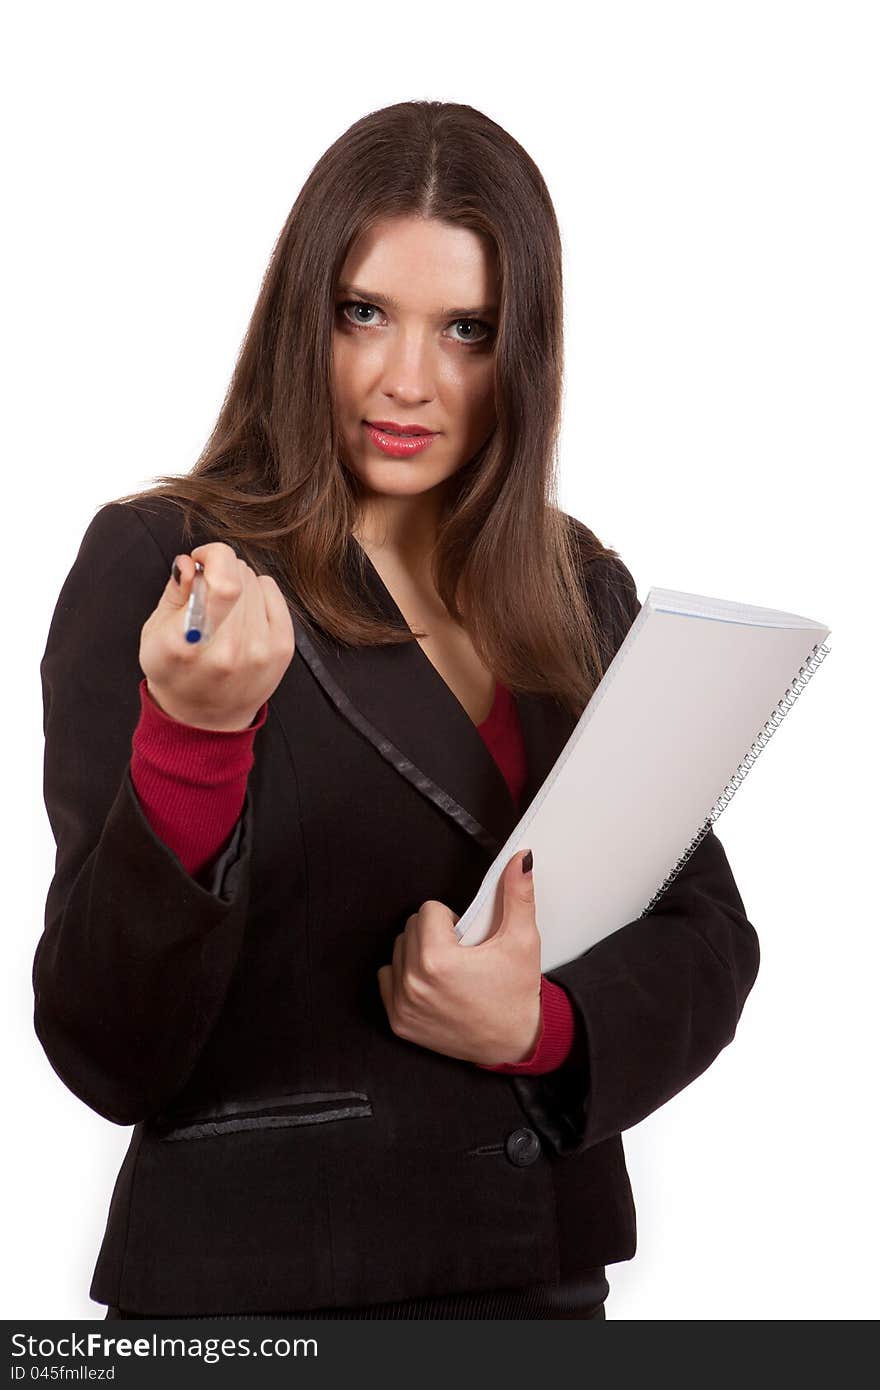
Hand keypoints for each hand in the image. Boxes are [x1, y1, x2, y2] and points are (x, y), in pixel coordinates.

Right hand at [139, 543, 294, 731]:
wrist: (205, 718)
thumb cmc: (174, 672)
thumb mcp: (154, 633)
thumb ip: (174, 592)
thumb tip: (190, 562)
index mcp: (191, 646)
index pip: (223, 583)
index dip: (214, 557)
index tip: (201, 560)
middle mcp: (231, 651)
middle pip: (239, 577)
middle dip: (220, 570)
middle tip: (207, 587)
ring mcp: (261, 651)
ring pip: (255, 581)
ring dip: (237, 582)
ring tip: (223, 605)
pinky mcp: (282, 649)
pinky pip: (273, 591)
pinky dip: (257, 590)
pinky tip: (242, 609)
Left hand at [376, 849, 541, 1065]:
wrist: (515, 1042)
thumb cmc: (517, 993)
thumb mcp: (522, 940)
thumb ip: (518, 895)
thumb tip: (520, 859)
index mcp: (439, 960)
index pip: (428, 910)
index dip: (452, 919)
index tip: (467, 938)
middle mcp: (414, 983)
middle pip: (410, 928)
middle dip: (434, 933)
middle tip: (460, 952)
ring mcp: (404, 1005)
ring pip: (398, 951)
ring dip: (419, 953)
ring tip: (448, 968)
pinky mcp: (399, 1021)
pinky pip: (387, 979)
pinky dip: (406, 977)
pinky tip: (433, 984)